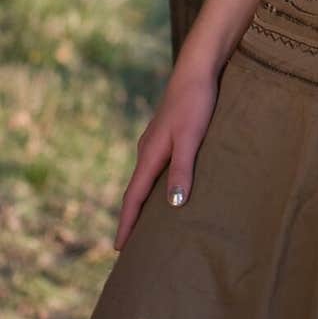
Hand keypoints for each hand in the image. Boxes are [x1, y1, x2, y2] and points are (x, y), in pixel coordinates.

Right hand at [113, 66, 219, 250]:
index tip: (119, 249)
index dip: (127, 224)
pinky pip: (155, 167)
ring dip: (142, 202)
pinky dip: (154, 185)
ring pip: (145, 178)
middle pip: (135, 191)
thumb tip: (173, 205)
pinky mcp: (166, 134)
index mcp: (150, 155)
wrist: (197, 69)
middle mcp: (147, 150)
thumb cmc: (195, 102)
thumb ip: (181, 170)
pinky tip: (165, 187)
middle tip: (129, 245)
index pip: (133, 197)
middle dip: (131, 218)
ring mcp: (155, 141)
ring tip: (146, 223)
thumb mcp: (190, 138)